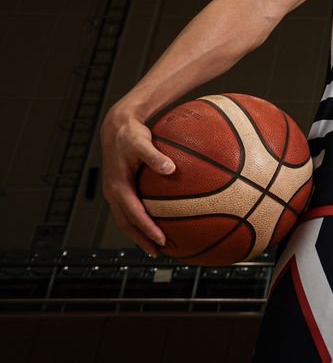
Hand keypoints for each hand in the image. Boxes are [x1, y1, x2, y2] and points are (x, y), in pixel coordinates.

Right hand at [100, 107, 172, 256]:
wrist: (116, 127)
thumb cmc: (130, 134)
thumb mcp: (141, 143)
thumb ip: (155, 156)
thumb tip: (170, 168)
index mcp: (117, 187)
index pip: (134, 215)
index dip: (147, 229)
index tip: (162, 240)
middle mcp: (114, 193)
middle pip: (127, 224)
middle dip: (141, 240)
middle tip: (158, 252)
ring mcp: (116, 192)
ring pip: (126, 219)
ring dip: (139, 233)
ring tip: (156, 244)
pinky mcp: (121, 188)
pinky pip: (130, 208)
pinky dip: (141, 218)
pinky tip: (157, 219)